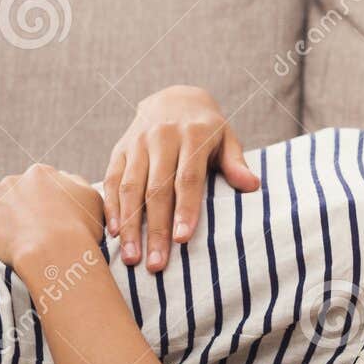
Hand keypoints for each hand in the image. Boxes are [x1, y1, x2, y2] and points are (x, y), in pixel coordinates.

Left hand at [0, 164, 104, 284]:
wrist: (56, 252)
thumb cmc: (80, 230)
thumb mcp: (92, 200)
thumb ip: (77, 184)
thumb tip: (65, 179)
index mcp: (41, 174)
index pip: (36, 180)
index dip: (39, 197)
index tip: (43, 214)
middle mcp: (14, 180)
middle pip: (10, 188)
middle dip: (15, 203)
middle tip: (26, 226)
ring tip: (1, 227)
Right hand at [103, 85, 257, 271]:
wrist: (174, 99)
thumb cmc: (207, 129)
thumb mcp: (226, 138)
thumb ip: (236, 162)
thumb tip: (252, 185)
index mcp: (192, 134)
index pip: (188, 177)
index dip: (185, 209)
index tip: (182, 239)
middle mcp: (161, 137)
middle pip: (157, 189)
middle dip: (155, 229)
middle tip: (156, 264)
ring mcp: (137, 143)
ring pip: (130, 188)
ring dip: (129, 225)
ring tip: (132, 258)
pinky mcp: (119, 149)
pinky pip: (112, 180)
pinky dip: (111, 207)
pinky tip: (113, 233)